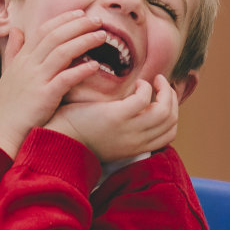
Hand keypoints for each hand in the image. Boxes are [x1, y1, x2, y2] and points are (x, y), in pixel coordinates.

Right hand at [0, 10, 104, 157]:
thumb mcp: (8, 73)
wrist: (2, 130)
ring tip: (103, 36)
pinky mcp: (44, 97)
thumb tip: (16, 30)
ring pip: (62, 52)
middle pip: (55, 37)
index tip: (81, 14)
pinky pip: (65, 79)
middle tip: (98, 20)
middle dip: (79, 25)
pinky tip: (95, 65)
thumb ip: (14, 51)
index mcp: (21, 59)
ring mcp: (35, 80)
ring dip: (84, 41)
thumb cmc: (9, 105)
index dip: (63, 19)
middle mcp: (28, 66)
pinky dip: (81, 70)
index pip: (44, 31)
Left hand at [46, 74, 178, 161]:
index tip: (164, 100)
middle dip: (172, 100)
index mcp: (134, 148)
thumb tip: (136, 111)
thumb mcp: (108, 139)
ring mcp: (127, 130)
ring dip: (164, 91)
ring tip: (155, 80)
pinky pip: (144, 99)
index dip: (173, 115)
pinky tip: (136, 83)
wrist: (56, 139)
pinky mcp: (116, 117)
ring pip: (165, 111)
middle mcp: (135, 142)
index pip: (168, 135)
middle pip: (171, 122)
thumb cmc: (77, 134)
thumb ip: (124, 130)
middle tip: (163, 85)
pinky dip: (145, 88)